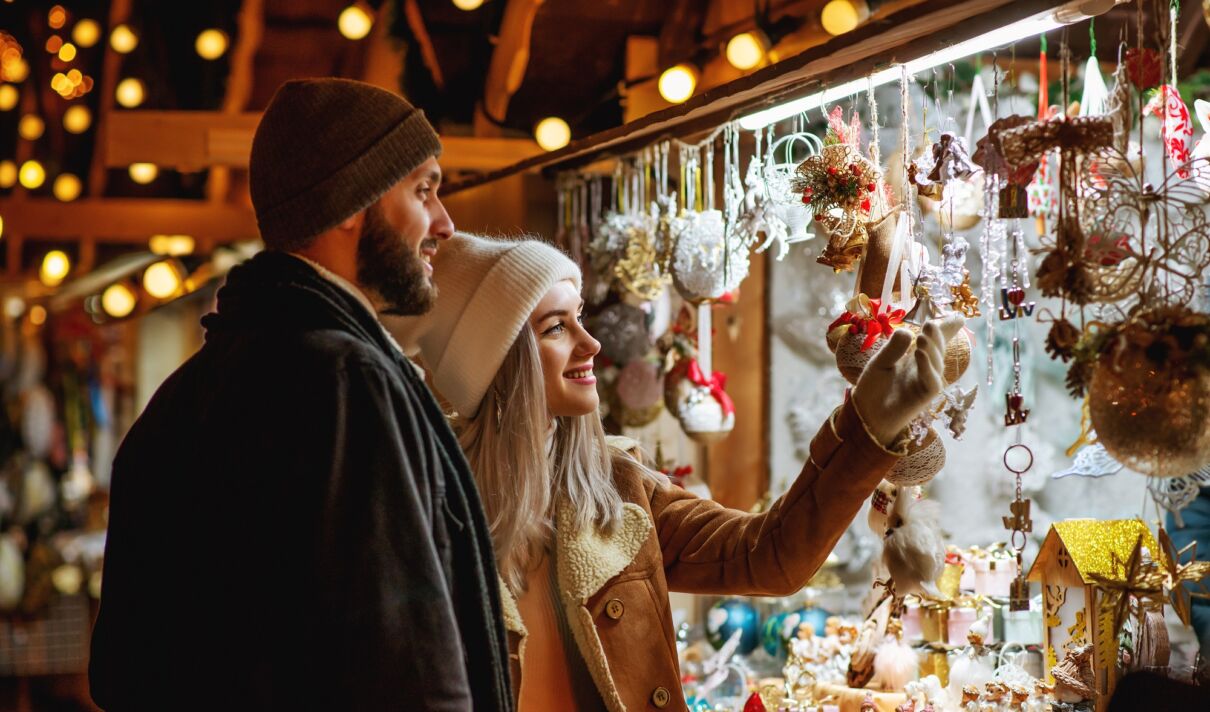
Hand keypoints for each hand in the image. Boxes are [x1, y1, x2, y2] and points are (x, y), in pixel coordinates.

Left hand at [852, 315, 964, 446]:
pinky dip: (927, 367)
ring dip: (931, 349)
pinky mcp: (925, 396)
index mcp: (916, 358)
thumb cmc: (874, 388)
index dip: (946, 329)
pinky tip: (920, 354)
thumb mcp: (880, 362)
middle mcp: (926, 369)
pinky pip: (931, 381)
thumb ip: (893, 348)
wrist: (866, 414)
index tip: (958, 317)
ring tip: (922, 336)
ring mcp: (927, 382)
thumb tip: (907, 331)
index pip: (934, 341)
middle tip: (931, 323)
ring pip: (937, 363)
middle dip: (938, 336)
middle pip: (938, 350)